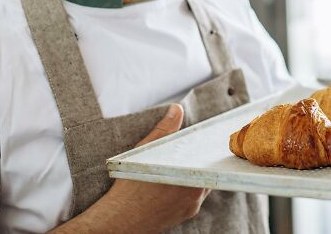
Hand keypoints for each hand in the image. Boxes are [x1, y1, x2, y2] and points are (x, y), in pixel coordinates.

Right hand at [49, 104, 209, 233]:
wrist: (119, 221)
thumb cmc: (130, 188)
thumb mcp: (146, 152)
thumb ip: (164, 130)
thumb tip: (176, 110)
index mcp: (192, 176)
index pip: (211, 158)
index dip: (208, 149)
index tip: (208, 141)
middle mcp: (196, 195)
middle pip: (208, 171)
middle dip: (200, 160)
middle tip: (190, 151)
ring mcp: (191, 208)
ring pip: (200, 185)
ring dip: (193, 175)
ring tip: (179, 165)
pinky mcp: (184, 216)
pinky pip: (192, 199)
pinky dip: (186, 189)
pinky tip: (173, 182)